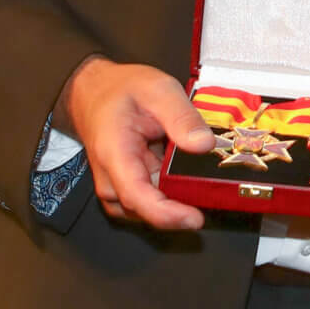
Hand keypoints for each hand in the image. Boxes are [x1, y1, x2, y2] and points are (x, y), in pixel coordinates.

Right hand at [60, 55, 212, 231]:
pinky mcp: (126, 188)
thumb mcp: (158, 89)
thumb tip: (204, 145)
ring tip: (200, 178)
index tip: (195, 218)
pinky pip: (151, 200)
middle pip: (146, 209)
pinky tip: (185, 176)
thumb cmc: (122, 91)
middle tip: (214, 190)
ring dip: (176, 200)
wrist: (95, 93)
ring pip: (150, 208)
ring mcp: (117, 186)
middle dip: (181, 207)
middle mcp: (111, 178)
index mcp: (115, 153)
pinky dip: (171, 194)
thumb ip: (182, 116)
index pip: (136, 196)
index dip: (166, 214)